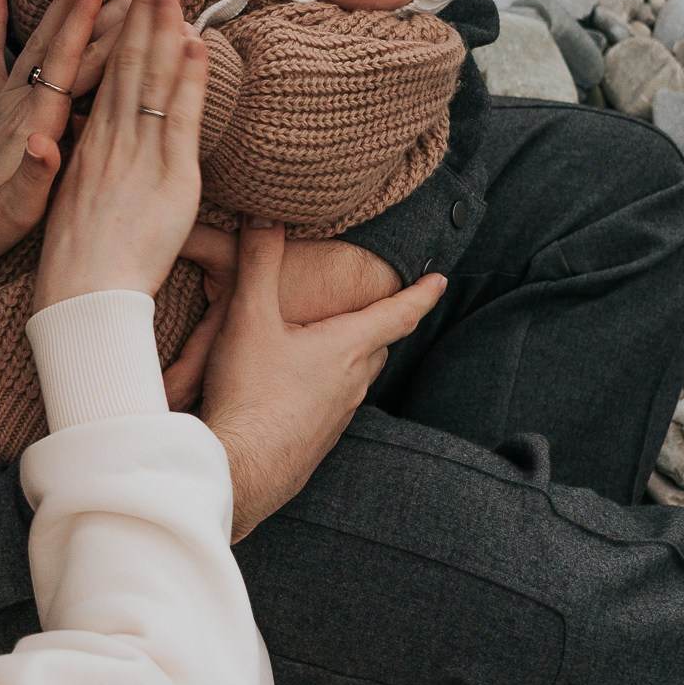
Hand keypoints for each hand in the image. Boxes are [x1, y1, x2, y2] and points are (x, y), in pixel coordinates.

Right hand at [35, 0, 209, 306]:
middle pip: (127, 61)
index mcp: (91, 141)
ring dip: (161, 27)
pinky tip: (193, 43)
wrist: (80, 297)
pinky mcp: (166, 178)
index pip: (109, 71)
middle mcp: (111, 138)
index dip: (124, 29)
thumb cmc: (76, 260)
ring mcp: (137, 154)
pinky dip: (186, 79)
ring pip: (149, 78)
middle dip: (141, 10)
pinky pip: (177, 118)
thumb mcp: (73, 199)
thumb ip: (92, 164)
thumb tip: (95, 144)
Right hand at [198, 219, 443, 540]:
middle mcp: (353, 381)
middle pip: (379, 345)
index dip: (421, 294)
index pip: (399, 314)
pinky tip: (298, 388)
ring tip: (332, 342)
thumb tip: (264, 214)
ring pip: (357, 376)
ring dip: (352, 357)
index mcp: (347, 346)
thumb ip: (258, 262)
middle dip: (381, 323)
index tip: (440, 280)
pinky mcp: (319, 440)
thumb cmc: (250, 392)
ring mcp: (339, 415)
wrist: (243, 469)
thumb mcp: (248, 318)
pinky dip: (328, 387)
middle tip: (381, 305)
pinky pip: (335, 404)